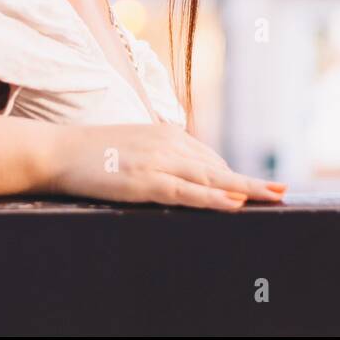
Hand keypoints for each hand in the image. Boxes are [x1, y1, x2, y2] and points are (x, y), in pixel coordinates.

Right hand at [43, 124, 286, 210]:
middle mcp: (168, 144)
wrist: (57, 150)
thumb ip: (155, 155)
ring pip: (212, 179)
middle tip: (282, 191)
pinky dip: (215, 200)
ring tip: (273, 197)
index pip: (207, 159)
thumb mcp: (130, 146)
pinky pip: (188, 193)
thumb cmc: (89, 152)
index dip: (232, 177)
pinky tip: (236, 205)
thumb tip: (176, 172)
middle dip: (251, 182)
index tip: (254, 189)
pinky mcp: (146, 181)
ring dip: (246, 189)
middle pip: (218, 167)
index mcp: (165, 135)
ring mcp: (159, 162)